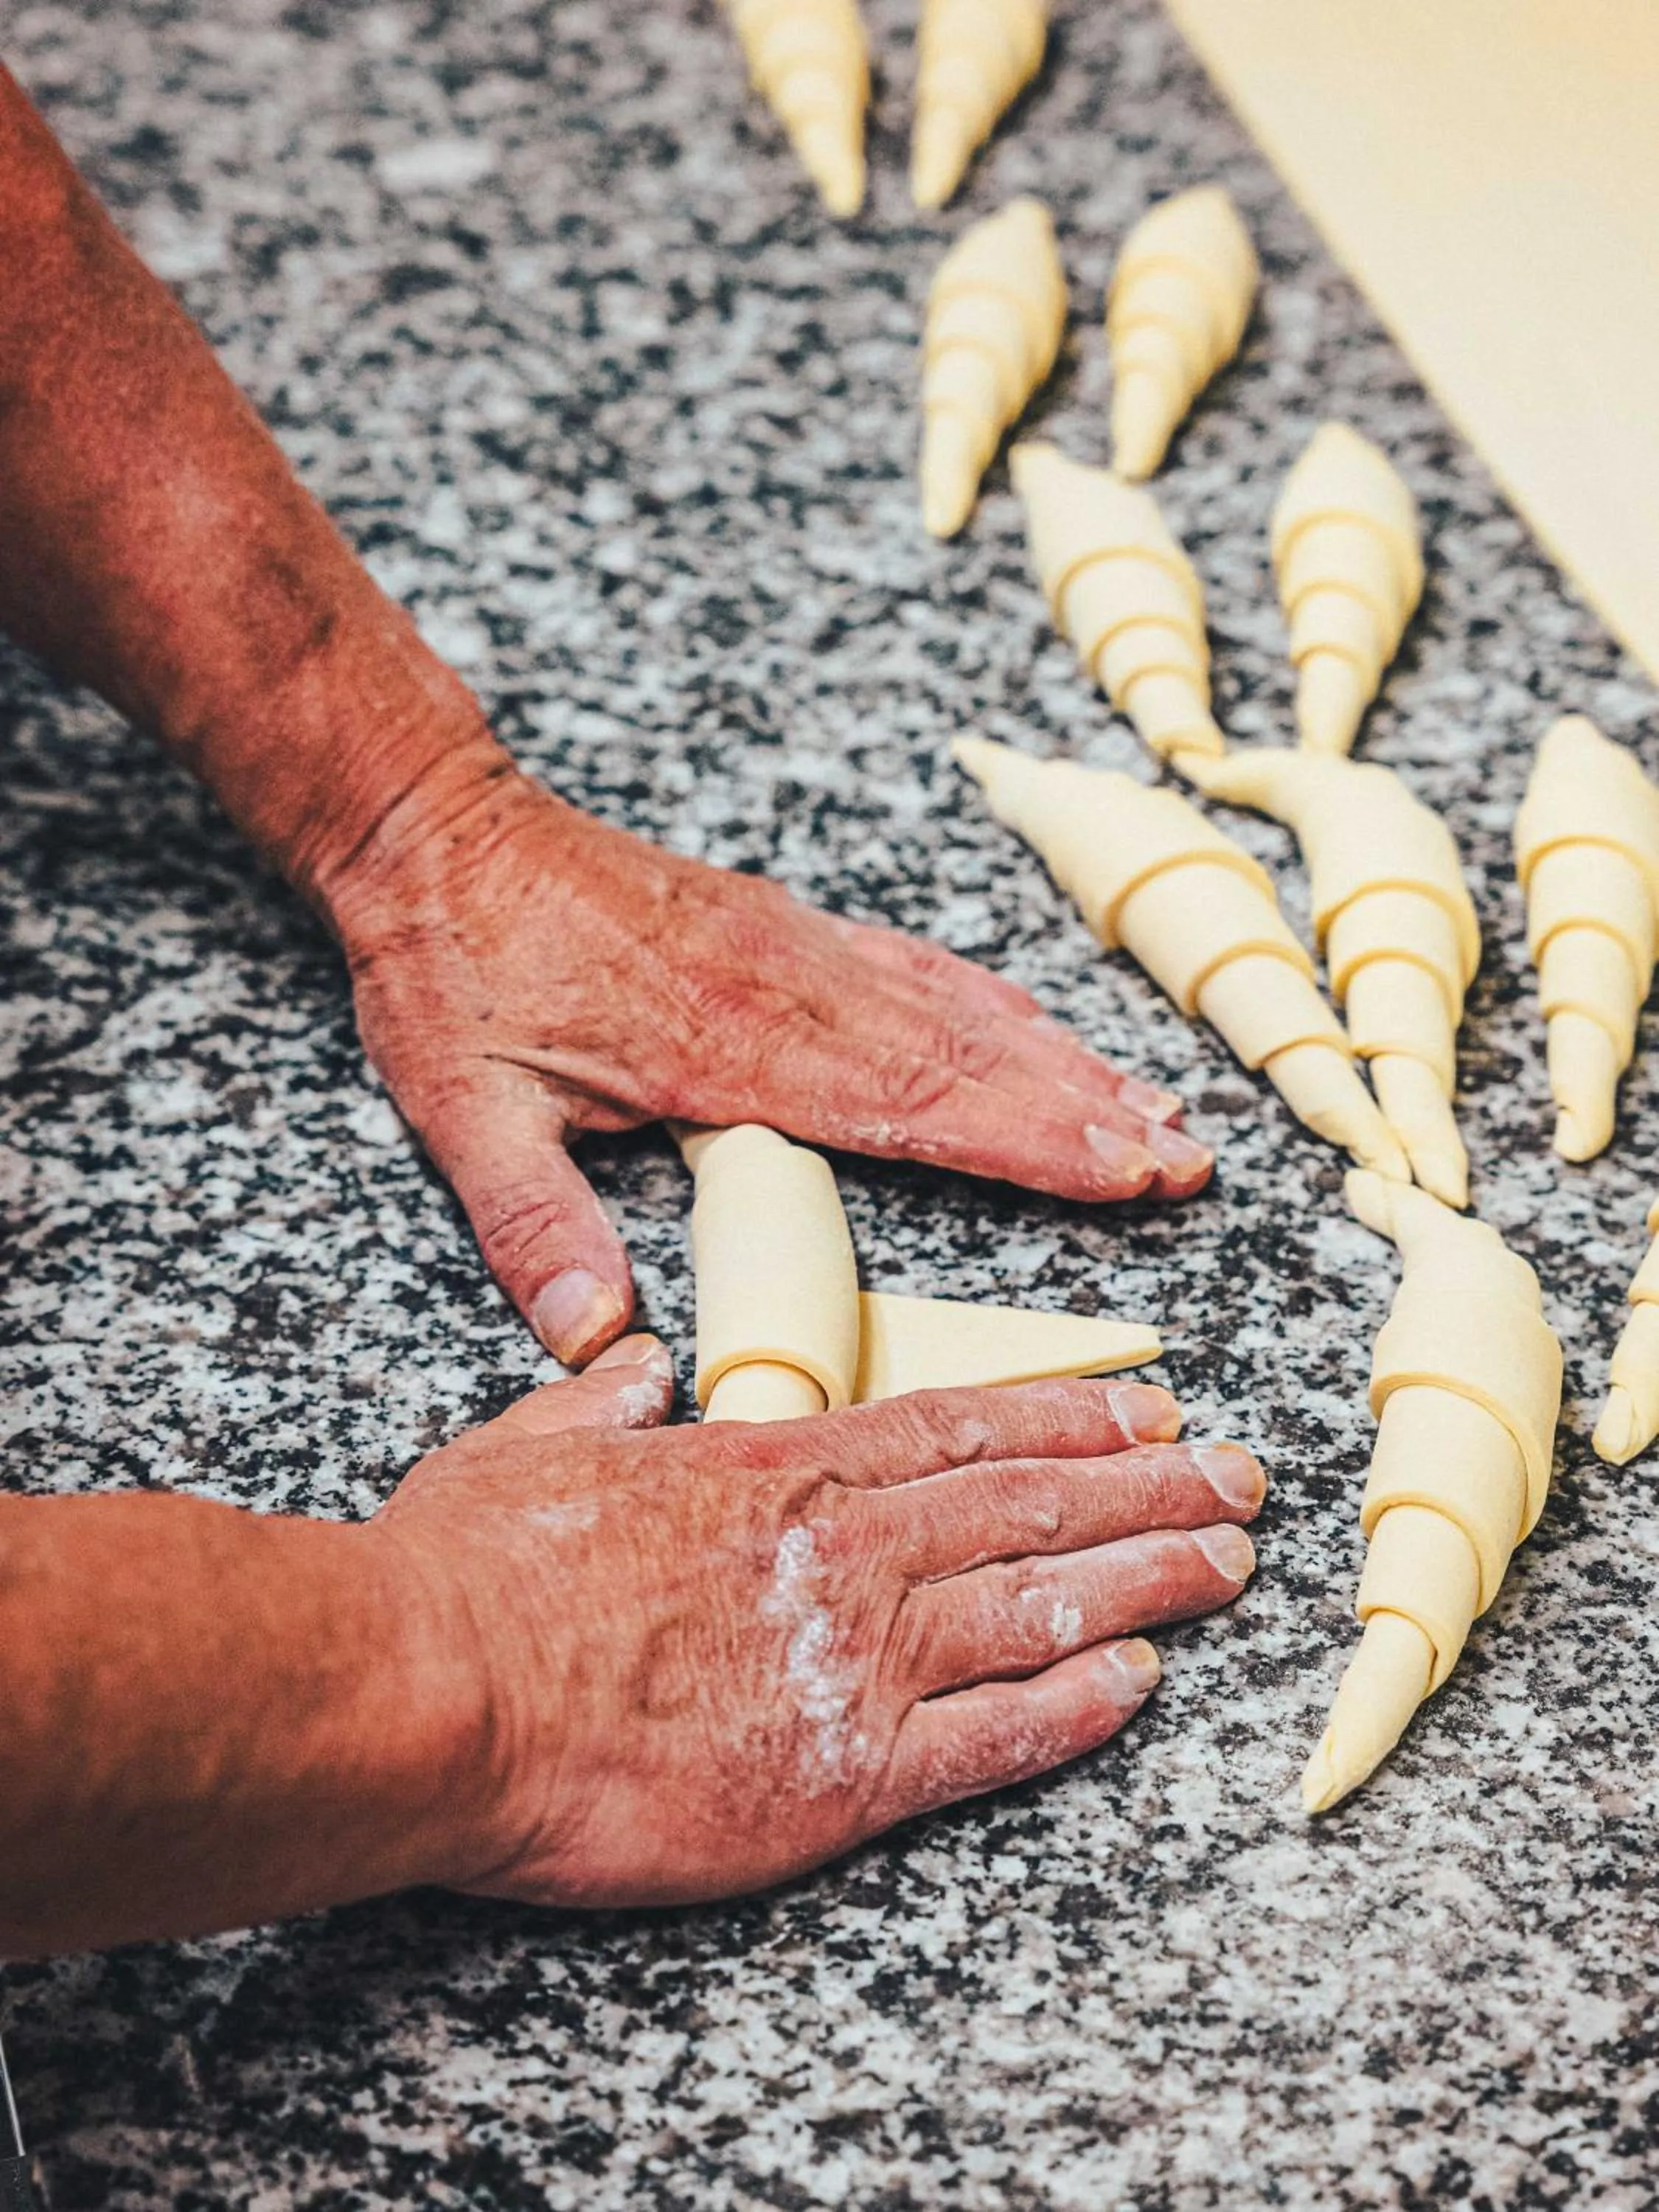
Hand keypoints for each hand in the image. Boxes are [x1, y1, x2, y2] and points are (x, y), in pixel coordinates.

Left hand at [338, 765, 1212, 1361]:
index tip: (1121, 1170)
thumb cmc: (452, 968)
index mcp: (726, 1045)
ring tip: (1155, 1102)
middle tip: (1188, 1153)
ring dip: (1063, 1059)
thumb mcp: (464, 1109)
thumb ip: (532, 1219)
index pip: (909, 1103)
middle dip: (1085, 1110)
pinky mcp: (783, 923)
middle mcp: (786, 989)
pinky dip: (994, 998)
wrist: (439, 825)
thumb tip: (591, 1332)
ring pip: (959, 1005)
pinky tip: (1041, 1023)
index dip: (1025, 1142)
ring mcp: (794, 947)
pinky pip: (915, 962)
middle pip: (968, 1055)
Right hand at [376, 1339, 1261, 1907]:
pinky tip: (1145, 1686)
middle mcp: (843, 1550)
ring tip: (1231, 1562)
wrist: (436, 1691)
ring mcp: (854, 1658)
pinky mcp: (843, 1773)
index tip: (1148, 1405)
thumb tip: (637, 1360)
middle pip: (1033, 1506)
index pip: (961, 1426)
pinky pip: (996, 1737)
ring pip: (1043, 1607)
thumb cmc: (472, 1571)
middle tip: (1240, 1475)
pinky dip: (1079, 1707)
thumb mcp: (528, 1444)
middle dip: (1151, 1487)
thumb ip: (601, 1397)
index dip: (1071, 1416)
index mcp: (778, 1469)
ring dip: (1152, 1581)